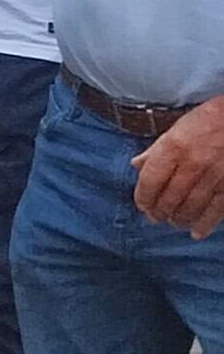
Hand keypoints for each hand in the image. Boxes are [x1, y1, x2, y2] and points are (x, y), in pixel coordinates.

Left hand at [133, 97, 223, 238]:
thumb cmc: (206, 121)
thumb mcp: (175, 128)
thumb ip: (155, 150)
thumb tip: (136, 165)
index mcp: (173, 148)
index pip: (151, 180)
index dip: (143, 196)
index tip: (141, 205)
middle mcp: (191, 165)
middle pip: (170, 197)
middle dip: (159, 211)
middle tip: (155, 217)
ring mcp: (213, 178)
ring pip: (191, 207)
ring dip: (179, 218)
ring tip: (173, 221)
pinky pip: (216, 210)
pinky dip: (205, 224)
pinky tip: (196, 232)